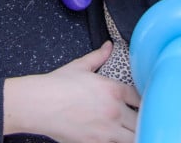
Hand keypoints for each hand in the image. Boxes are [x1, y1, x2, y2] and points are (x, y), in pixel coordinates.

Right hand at [3, 42, 139, 142]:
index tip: (140, 104)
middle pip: (141, 119)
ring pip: (134, 138)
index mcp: (113, 89)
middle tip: (136, 119)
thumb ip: (98, 56)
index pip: (140, 97)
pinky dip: (117, 142)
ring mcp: (106, 131)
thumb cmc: (56, 86)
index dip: (142, 101)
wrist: (38, 104)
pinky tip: (115, 138)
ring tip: (130, 131)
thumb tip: (108, 46)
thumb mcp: (80, 67)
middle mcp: (114, 110)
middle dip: (140, 119)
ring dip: (133, 134)